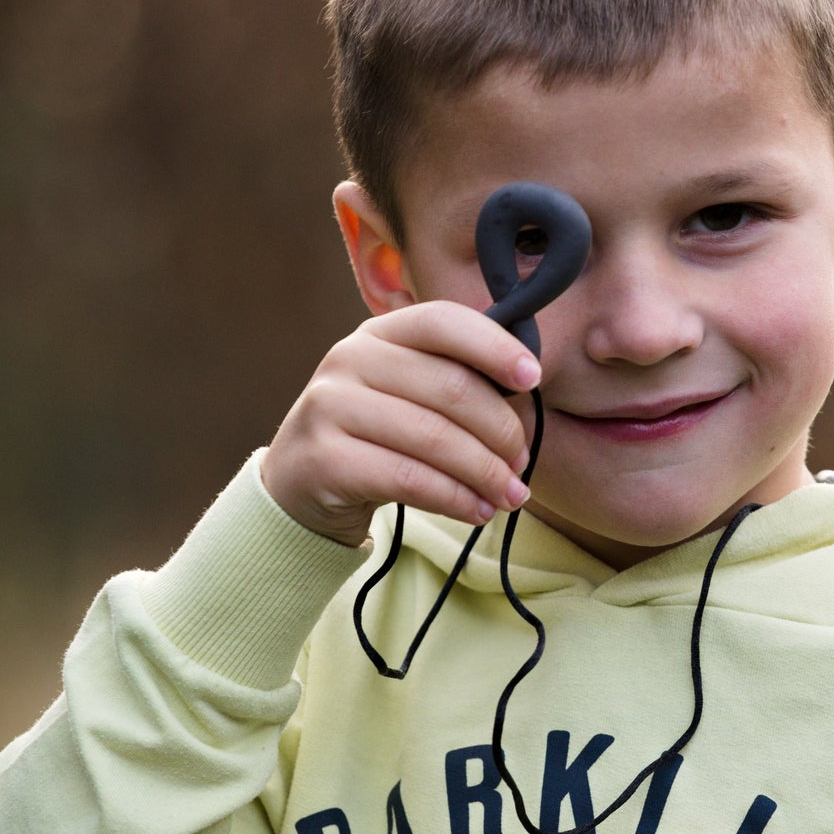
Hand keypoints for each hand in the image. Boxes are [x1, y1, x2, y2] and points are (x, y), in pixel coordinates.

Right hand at [261, 302, 540, 546]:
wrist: (299, 484)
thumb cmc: (374, 435)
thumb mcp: (406, 392)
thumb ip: (454, 379)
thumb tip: (526, 388)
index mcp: (378, 333)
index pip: (443, 321)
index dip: (495, 347)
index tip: (533, 379)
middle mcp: (349, 359)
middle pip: (451, 387)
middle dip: (501, 430)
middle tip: (521, 462)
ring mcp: (330, 406)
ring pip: (435, 438)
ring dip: (486, 472)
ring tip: (511, 494)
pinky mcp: (325, 459)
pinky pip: (410, 479)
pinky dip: (455, 498)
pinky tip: (478, 511)